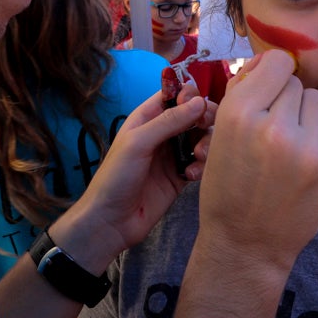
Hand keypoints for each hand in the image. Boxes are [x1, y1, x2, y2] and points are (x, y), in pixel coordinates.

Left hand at [51, 82, 215, 270]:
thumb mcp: (139, 143)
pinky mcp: (181, 177)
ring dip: (206, 144)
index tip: (199, 106)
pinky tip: (192, 176)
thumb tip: (199, 102)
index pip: (174, 95)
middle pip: (194, 115)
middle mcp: (162, 133)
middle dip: (204, 120)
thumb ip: (169, 121)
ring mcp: (173, 155)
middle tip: (205, 130)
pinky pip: (201, 163)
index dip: (190, 96)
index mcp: (147, 118)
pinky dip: (202, 165)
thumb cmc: (116, 177)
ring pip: (201, 138)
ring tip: (198, 157)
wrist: (112, 221)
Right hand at [198, 49, 317, 271]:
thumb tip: (272, 62)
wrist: (247, 243)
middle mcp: (273, 127)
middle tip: (271, 124)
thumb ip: (244, 94)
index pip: (276, 62)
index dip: (270, 72)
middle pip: (296, 83)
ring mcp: (307, 149)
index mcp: (238, 115)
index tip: (265, 88)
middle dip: (284, 98)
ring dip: (305, 112)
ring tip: (290, 138)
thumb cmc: (228, 186)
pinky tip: (306, 150)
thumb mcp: (219, 135)